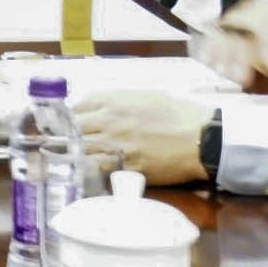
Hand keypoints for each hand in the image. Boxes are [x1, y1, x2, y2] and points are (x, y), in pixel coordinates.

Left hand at [75, 89, 211, 186]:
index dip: (71, 116)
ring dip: (75, 154)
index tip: (68, 122)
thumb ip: (118, 100)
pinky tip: (88, 170)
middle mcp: (109, 121)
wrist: (203, 138)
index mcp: (114, 101)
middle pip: (74, 129)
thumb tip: (99, 106)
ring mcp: (115, 146)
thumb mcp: (146, 96)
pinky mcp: (125, 167)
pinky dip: (90, 169)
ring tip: (72, 158)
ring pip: (80, 150)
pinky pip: (97, 169)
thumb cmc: (179, 114)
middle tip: (64, 142)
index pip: (77, 107)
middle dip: (67, 135)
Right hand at [204, 0, 267, 90]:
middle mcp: (255, 13)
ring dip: (223, 53)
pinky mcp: (225, 26)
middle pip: (246, 32)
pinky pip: (214, 33)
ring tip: (222, 72)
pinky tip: (206, 59)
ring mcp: (237, 18)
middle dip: (242, 55)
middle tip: (242, 78)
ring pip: (227, 33)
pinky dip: (209, 46)